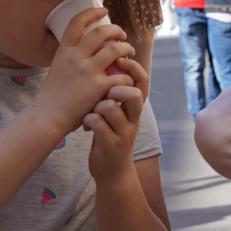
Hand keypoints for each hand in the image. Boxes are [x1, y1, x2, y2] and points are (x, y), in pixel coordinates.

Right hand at [36, 8, 134, 133]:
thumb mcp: (56, 69)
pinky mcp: (97, 88)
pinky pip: (120, 76)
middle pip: (101, 32)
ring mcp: (86, 72)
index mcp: (64, 52)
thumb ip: (69, 59)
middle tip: (122, 35)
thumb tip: (81, 50)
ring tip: (129, 52)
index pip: (76, 22)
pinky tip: (127, 79)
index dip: (91, 12)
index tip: (103, 10)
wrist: (47, 118)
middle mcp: (75, 58)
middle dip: (116, 30)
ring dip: (126, 49)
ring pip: (115, 50)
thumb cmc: (52, 98)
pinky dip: (127, 76)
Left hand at [84, 55, 147, 182]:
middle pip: (133, 94)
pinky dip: (88, 120)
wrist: (113, 172)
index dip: (134, 68)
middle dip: (116, 88)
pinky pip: (97, 123)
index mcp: (135, 109)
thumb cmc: (111, 135)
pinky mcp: (111, 144)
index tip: (121, 59)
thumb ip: (116, 95)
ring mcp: (124, 133)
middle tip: (105, 93)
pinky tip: (87, 125)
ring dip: (96, 106)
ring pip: (109, 106)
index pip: (143, 82)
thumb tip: (107, 64)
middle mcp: (134, 119)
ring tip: (93, 113)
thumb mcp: (119, 115)